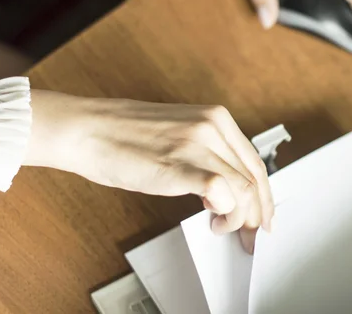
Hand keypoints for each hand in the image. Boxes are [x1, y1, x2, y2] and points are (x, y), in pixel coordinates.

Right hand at [24, 90, 271, 252]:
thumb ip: (208, 154)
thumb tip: (227, 188)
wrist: (87, 129)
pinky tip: (212, 218)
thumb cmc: (126, 135)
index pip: (255, 161)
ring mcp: (197, 143)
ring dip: (239, 218)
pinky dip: (225, 212)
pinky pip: (221, 192)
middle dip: (258, 212)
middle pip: (254, 177)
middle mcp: (213, 126)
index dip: (263, 194)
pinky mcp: (179, 164)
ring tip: (222, 227)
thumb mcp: (181, 134)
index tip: (263, 214)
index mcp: (217, 118)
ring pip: (244, 189)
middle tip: (251, 233)